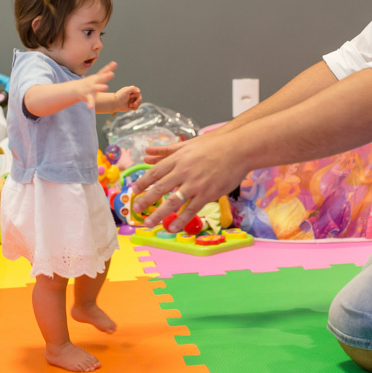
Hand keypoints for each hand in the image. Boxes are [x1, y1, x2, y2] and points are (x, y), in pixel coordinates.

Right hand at [75, 61, 114, 110]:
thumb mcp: (98, 76)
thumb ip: (106, 71)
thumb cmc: (90, 82)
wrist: (76, 88)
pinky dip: (90, 104)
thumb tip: (115, 63)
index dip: (109, 67)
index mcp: (97, 77)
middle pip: (100, 78)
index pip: (104, 71)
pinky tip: (90, 108)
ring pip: (96, 88)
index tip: (114, 64)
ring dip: (100, 87)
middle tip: (111, 73)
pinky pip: (90, 101)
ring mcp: (90, 88)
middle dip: (106, 76)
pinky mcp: (87, 96)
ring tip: (106, 86)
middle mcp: (94, 82)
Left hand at [114, 85, 141, 111]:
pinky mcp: (131, 106)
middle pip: (140, 98)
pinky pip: (136, 107)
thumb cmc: (120, 97)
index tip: (131, 96)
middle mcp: (132, 95)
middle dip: (137, 101)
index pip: (138, 92)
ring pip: (139, 103)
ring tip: (130, 105)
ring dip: (135, 105)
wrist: (115, 104)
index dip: (136, 95)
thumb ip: (133, 88)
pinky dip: (133, 108)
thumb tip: (139, 91)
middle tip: (134, 103)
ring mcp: (132, 100)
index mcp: (131, 90)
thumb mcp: (126, 90)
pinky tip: (129, 107)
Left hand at [131, 132, 248, 231]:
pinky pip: (191, 210)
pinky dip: (180, 220)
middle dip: (145, 200)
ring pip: (172, 202)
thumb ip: (166, 150)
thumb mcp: (188, 144)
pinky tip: (172, 228)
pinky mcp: (207, 194)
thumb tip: (147, 152)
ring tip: (149, 224)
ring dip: (159, 214)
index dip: (142, 183)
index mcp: (177, 159)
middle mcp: (183, 172)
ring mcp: (195, 184)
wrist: (238, 149)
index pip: (154, 173)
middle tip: (136, 209)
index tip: (133, 191)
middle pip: (159, 188)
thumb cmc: (214, 145)